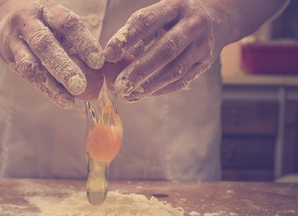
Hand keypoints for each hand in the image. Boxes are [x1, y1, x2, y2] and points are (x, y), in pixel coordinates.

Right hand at [0, 0, 104, 107]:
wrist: (4, 16)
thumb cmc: (45, 25)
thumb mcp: (60, 27)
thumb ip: (77, 45)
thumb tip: (99, 70)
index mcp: (48, 10)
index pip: (67, 23)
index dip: (84, 42)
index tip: (98, 63)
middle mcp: (28, 21)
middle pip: (44, 43)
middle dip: (63, 66)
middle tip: (80, 86)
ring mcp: (14, 39)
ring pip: (30, 64)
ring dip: (51, 84)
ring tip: (70, 100)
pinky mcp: (8, 57)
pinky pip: (26, 75)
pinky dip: (46, 90)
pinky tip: (62, 100)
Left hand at [104, 0, 225, 101]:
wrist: (217, 19)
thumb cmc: (176, 18)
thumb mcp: (160, 14)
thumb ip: (137, 32)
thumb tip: (111, 58)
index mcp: (175, 6)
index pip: (147, 22)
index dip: (126, 38)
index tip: (108, 55)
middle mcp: (192, 24)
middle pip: (165, 50)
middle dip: (139, 70)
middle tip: (119, 85)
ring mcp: (202, 45)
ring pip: (175, 70)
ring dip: (149, 86)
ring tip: (128, 95)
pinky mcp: (205, 63)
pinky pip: (182, 81)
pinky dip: (161, 90)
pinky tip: (144, 94)